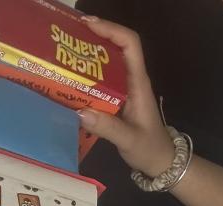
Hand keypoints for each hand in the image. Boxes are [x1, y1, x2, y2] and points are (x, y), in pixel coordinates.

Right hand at [77, 17, 177, 177]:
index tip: (88, 25)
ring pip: (105, 63)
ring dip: (86, 55)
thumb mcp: (130, 140)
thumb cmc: (150, 149)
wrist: (161, 163)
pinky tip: (68, 80)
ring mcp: (123, 89)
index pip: (130, 44)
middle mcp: (130, 80)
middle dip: (92, 37)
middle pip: (115, 47)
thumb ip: (108, 127)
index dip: (111, 29)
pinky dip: (85, 76)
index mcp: (138, 83)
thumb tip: (80, 111)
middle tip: (66, 37)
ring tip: (62, 53)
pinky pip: (100, 80)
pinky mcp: (116, 99)